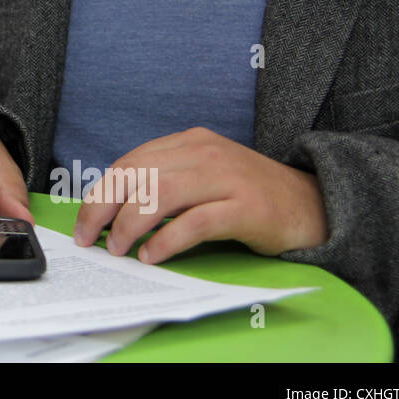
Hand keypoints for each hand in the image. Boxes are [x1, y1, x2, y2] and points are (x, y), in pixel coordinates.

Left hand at [72, 126, 328, 262]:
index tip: (84, 220)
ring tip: (118, 249)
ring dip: (130, 224)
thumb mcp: (202, 177)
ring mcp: (226, 177)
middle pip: (137, 175)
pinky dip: (166, 241)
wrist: (314, 205)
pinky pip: (195, 222)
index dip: (101, 192)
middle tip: (89, 238)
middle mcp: (204, 153)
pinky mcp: (246, 206)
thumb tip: (112, 209)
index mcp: (189, 143)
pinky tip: (152, 256)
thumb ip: (165, 183)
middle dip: (103, 208)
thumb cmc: (249, 196)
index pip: (130, 162)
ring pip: (160, 194)